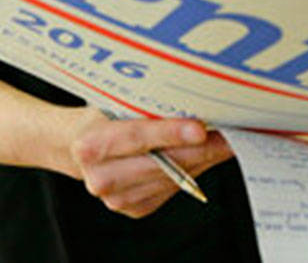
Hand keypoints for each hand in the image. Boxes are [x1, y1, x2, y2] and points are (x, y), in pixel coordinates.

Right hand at [67, 109, 232, 217]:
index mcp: (90, 145)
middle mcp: (100, 178)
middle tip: (231, 130)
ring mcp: (117, 199)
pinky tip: (203, 154)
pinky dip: (193, 171)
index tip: (199, 128)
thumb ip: (145, 105)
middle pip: (162, 162)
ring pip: (174, 178)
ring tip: (225, 138)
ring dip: (203, 159)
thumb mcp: (113, 101)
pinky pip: (173, 189)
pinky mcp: (134, 209)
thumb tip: (193, 98)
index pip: (136, 136)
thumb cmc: (101, 116)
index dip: (169, 132)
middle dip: (200, 147)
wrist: (76, 145)